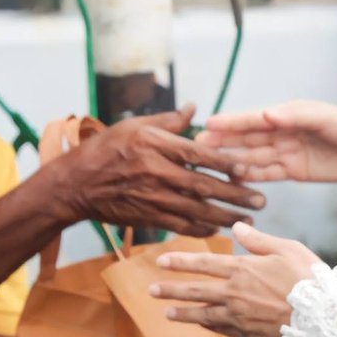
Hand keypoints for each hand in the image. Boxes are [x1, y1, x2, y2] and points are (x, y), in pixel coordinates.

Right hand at [60, 106, 264, 236]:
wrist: (75, 184)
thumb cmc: (105, 149)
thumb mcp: (134, 126)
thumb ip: (168, 120)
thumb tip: (194, 108)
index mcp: (155, 145)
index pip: (199, 154)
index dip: (226, 162)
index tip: (248, 168)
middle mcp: (156, 171)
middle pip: (204, 186)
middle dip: (236, 195)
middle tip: (260, 200)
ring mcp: (151, 196)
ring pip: (197, 210)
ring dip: (224, 216)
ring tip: (246, 219)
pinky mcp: (147, 216)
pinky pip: (180, 225)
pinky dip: (201, 228)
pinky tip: (217, 228)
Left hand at [153, 222, 319, 336]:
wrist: (324, 322)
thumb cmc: (310, 280)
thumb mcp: (288, 249)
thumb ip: (259, 239)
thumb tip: (237, 225)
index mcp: (243, 269)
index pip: (204, 263)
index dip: (181, 261)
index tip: (161, 260)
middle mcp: (236, 294)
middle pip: (196, 290)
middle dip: (171, 289)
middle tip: (151, 289)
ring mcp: (240, 317)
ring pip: (204, 314)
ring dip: (183, 312)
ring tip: (166, 312)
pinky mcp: (249, 335)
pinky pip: (221, 330)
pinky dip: (208, 326)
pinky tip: (200, 325)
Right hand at [197, 100, 336, 206]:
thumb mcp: (325, 117)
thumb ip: (295, 116)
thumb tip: (268, 114)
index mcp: (288, 115)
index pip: (253, 119)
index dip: (231, 122)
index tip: (208, 123)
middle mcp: (284, 132)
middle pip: (248, 138)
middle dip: (224, 141)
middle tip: (199, 145)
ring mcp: (287, 152)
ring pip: (254, 156)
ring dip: (233, 159)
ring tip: (210, 164)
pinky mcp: (294, 171)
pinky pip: (268, 173)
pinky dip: (251, 175)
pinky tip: (234, 177)